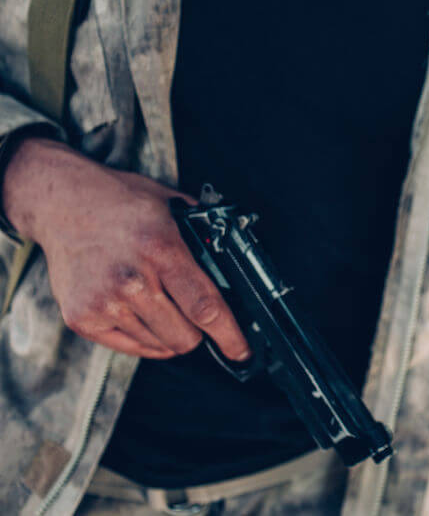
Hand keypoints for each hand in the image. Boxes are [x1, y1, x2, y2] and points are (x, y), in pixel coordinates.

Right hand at [3, 138, 249, 358]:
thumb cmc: (120, 203)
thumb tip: (234, 265)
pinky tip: (145, 315)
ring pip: (160, 345)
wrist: (62, 202)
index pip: (204, 307)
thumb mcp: (172, 207)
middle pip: (184, 337)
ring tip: (160, 302)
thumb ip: (204, 235)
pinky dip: (147, 339)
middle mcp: (131, 281)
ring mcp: (104, 303)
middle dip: (199, 332)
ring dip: (170, 333)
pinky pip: (131, 348)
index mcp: (161, 251)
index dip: (229, 335)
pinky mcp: (82, 318)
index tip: (241, 351)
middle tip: (194, 314)